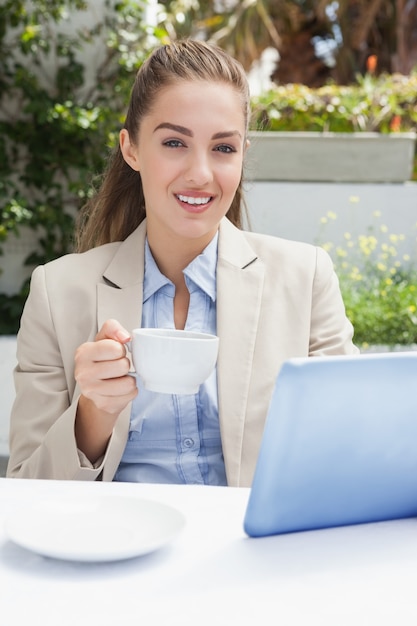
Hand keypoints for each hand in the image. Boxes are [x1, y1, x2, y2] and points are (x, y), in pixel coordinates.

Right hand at [74, 319, 137, 462]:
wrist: (94, 387)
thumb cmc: (101, 359)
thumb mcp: (104, 338)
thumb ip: (113, 329)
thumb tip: (125, 337)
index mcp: (83, 353)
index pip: (115, 348)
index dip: (120, 349)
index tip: (115, 352)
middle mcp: (83, 373)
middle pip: (123, 366)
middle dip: (125, 364)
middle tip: (117, 367)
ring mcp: (92, 391)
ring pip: (129, 383)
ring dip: (129, 379)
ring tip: (119, 377)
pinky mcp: (103, 404)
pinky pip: (130, 395)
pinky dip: (129, 391)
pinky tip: (119, 388)